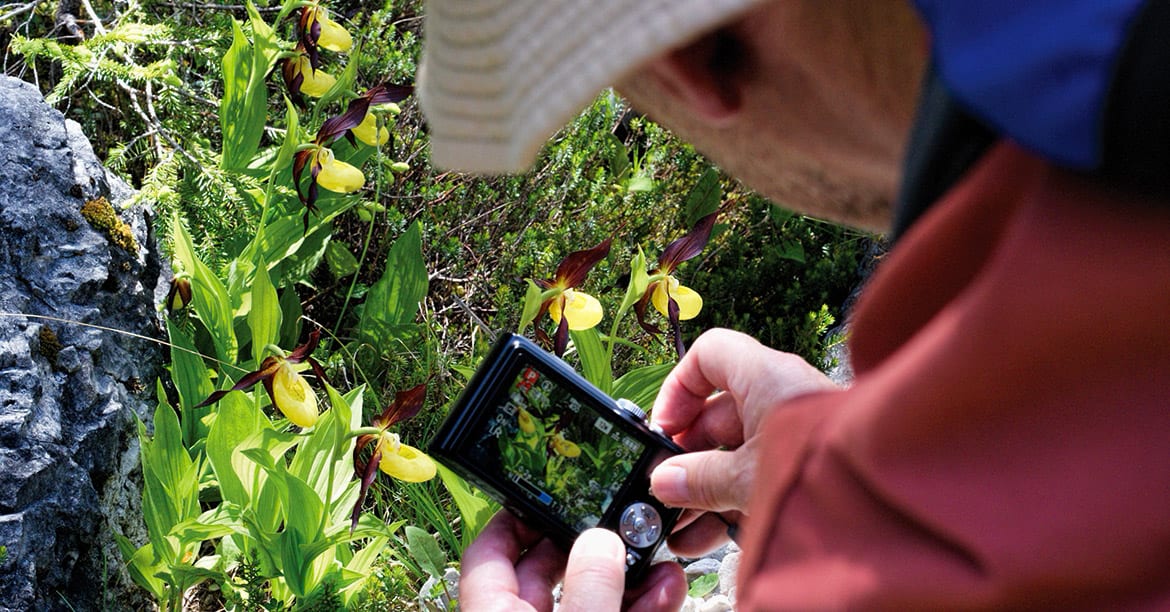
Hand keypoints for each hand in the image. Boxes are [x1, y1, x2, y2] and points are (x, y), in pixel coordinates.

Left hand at [459, 510, 685, 611]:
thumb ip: (589, 587)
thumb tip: (601, 541)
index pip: (489, 553)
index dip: (517, 516)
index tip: (550, 492)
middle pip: (548, 570)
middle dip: (592, 543)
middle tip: (620, 519)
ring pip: (591, 597)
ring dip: (629, 575)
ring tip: (659, 555)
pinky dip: (642, 606)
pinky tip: (666, 589)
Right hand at [650, 328, 836, 555]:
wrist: (889, 504)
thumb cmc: (823, 469)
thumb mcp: (745, 477)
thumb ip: (699, 479)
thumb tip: (664, 480)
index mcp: (765, 377)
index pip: (710, 355)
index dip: (680, 387)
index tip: (664, 427)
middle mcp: (782, 396)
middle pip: (718, 413)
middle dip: (688, 454)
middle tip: (667, 486)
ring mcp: (796, 432)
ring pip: (737, 451)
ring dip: (705, 487)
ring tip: (682, 524)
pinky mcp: (808, 464)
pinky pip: (760, 474)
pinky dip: (733, 500)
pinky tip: (709, 535)